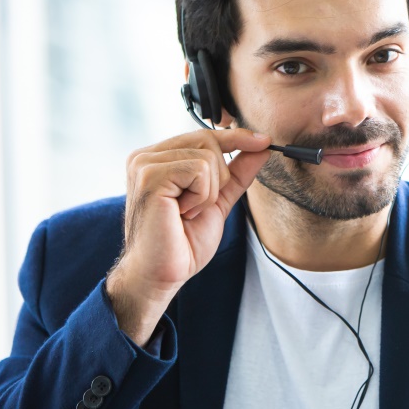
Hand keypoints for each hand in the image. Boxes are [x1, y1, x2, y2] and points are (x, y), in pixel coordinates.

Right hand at [106, 128, 271, 344]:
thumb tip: (262, 147)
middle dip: (218, 178)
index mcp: (157, 158)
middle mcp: (145, 156)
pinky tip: (182, 213)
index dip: (236, 137)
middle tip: (197, 207)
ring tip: (187, 213)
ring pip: (207, 157)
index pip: (203, 136)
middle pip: (208, 141)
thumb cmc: (183, 242)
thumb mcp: (218, 200)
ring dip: (208, 192)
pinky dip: (202, 197)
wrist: (163, 273)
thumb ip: (236, 173)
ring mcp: (144, 164)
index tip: (265, 141)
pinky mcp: (149, 176)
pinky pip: (199, 170)